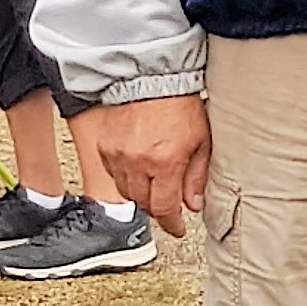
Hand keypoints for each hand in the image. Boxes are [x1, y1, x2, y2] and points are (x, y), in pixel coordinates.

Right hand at [85, 94, 210, 234]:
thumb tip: (193, 205)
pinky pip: (112, 174)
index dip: (172, 223)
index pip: (164, 208)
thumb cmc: (181, 105)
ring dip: (141, 194)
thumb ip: (197, 176)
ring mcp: (117, 154)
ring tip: (154, 185)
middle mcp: (137, 162)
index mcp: (165, 162)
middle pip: (143, 202)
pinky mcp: (104, 145)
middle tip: (169, 203)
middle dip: (158, 207)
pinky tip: (137, 170)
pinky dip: (125, 178)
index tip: (178, 228)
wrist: (153, 78)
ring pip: (126, 191)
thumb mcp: (202, 141)